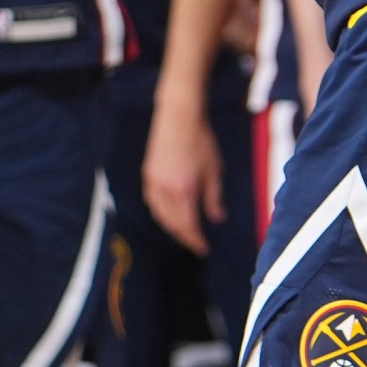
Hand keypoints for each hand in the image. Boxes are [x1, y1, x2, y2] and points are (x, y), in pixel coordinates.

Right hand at [144, 97, 222, 254]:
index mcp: (184, 191)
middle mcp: (165, 190)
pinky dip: (161, 213)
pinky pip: (153, 203)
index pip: (188, 225)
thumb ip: (214, 197)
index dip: (195, 240)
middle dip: (185, 236)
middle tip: (196, 244)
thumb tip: (217, 219)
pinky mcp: (148, 175)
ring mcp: (154, 183)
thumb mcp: (213, 170)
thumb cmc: (200, 141)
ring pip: (160, 215)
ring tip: (184, 232)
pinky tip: (169, 214)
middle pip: (173, 223)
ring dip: (172, 227)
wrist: (178, 117)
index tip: (204, 249)